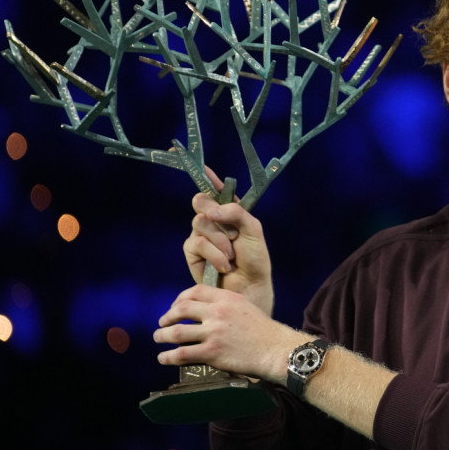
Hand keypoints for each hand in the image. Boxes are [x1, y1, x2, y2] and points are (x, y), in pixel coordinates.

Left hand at [154, 284, 302, 382]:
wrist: (276, 350)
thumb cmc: (263, 331)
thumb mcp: (245, 307)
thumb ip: (226, 306)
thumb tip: (206, 311)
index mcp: (227, 298)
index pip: (195, 291)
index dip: (179, 299)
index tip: (175, 307)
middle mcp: (218, 312)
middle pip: (182, 309)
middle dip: (167, 316)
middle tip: (162, 323)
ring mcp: (214, 333)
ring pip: (177, 331)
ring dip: (163, 335)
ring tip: (158, 338)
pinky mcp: (212, 353)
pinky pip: (182, 353)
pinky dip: (168, 356)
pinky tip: (164, 358)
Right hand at [183, 169, 273, 313]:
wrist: (250, 287)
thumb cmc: (256, 260)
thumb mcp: (253, 230)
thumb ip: (236, 213)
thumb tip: (212, 210)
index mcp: (230, 211)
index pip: (215, 189)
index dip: (206, 175)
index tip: (198, 162)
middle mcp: (214, 221)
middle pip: (200, 201)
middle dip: (213, 211)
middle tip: (228, 228)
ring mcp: (201, 236)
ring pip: (200, 223)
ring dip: (220, 241)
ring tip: (232, 256)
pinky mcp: (193, 253)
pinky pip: (196, 243)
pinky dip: (213, 254)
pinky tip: (224, 265)